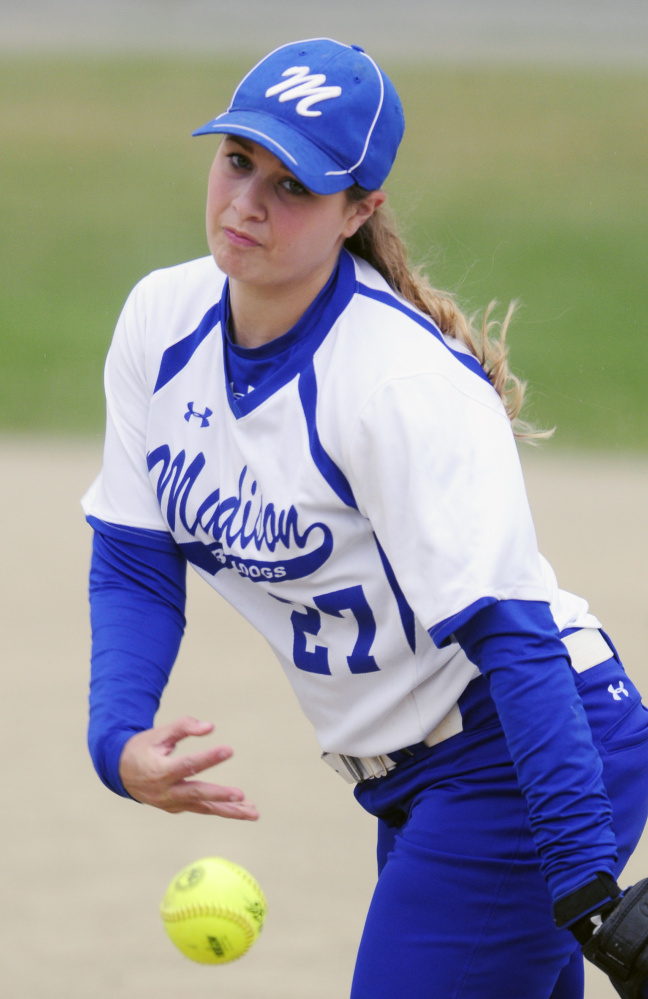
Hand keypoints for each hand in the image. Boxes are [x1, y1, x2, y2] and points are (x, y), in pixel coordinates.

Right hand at [119, 716, 258, 819]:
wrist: (121, 772)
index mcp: (159, 771)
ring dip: (230, 811)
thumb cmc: (144, 748)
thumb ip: (184, 726)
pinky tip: (243, 809)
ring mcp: (171, 803)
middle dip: (219, 795)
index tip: (229, 749)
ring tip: (253, 813)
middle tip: (241, 795)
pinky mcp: (177, 808)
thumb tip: (210, 727)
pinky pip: (202, 808)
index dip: (208, 758)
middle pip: (196, 794)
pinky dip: (222, 809)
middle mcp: (166, 792)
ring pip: (204, 808)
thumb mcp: (160, 733)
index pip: (188, 765)